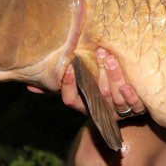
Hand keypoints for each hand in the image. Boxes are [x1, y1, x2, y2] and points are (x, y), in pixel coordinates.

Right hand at [30, 48, 145, 117]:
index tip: (69, 67)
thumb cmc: (100, 90)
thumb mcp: (80, 88)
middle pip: (96, 96)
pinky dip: (131, 97)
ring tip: (111, 60)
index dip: (68, 85)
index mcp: (84, 105)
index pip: (70, 100)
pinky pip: (134, 107)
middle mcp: (100, 110)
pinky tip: (129, 86)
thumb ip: (60, 84)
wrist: (129, 106)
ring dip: (114, 78)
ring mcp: (119, 112)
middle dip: (97, 75)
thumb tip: (29, 85)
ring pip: (115, 100)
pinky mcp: (137, 111)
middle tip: (97, 53)